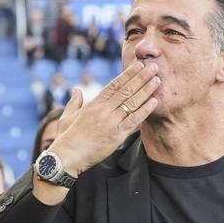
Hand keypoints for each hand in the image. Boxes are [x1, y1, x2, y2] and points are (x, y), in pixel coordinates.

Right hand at [49, 61, 160, 175]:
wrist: (66, 156)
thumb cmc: (66, 138)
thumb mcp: (67, 116)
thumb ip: (75, 102)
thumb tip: (77, 90)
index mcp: (93, 104)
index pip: (114, 85)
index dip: (127, 74)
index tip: (138, 65)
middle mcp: (103, 110)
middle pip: (126, 90)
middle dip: (141, 77)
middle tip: (154, 67)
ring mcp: (110, 122)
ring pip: (131, 102)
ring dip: (146, 90)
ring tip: (157, 80)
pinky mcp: (116, 135)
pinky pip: (134, 120)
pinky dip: (144, 110)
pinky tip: (154, 102)